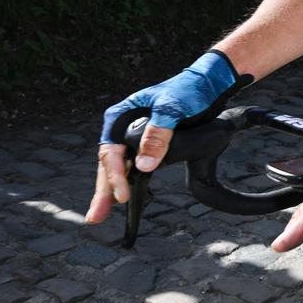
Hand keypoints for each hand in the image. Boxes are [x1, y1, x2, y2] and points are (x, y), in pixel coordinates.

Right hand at [85, 50, 248, 224]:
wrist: (205, 86)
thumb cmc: (187, 91)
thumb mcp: (172, 109)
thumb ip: (158, 135)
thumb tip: (144, 164)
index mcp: (121, 116)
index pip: (111, 152)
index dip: (116, 176)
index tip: (123, 196)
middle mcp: (122, 128)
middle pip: (108, 164)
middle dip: (103, 191)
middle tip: (97, 216)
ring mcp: (133, 137)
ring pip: (117, 168)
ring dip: (109, 191)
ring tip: (101, 214)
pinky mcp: (146, 145)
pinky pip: (131, 167)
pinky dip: (125, 183)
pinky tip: (122, 198)